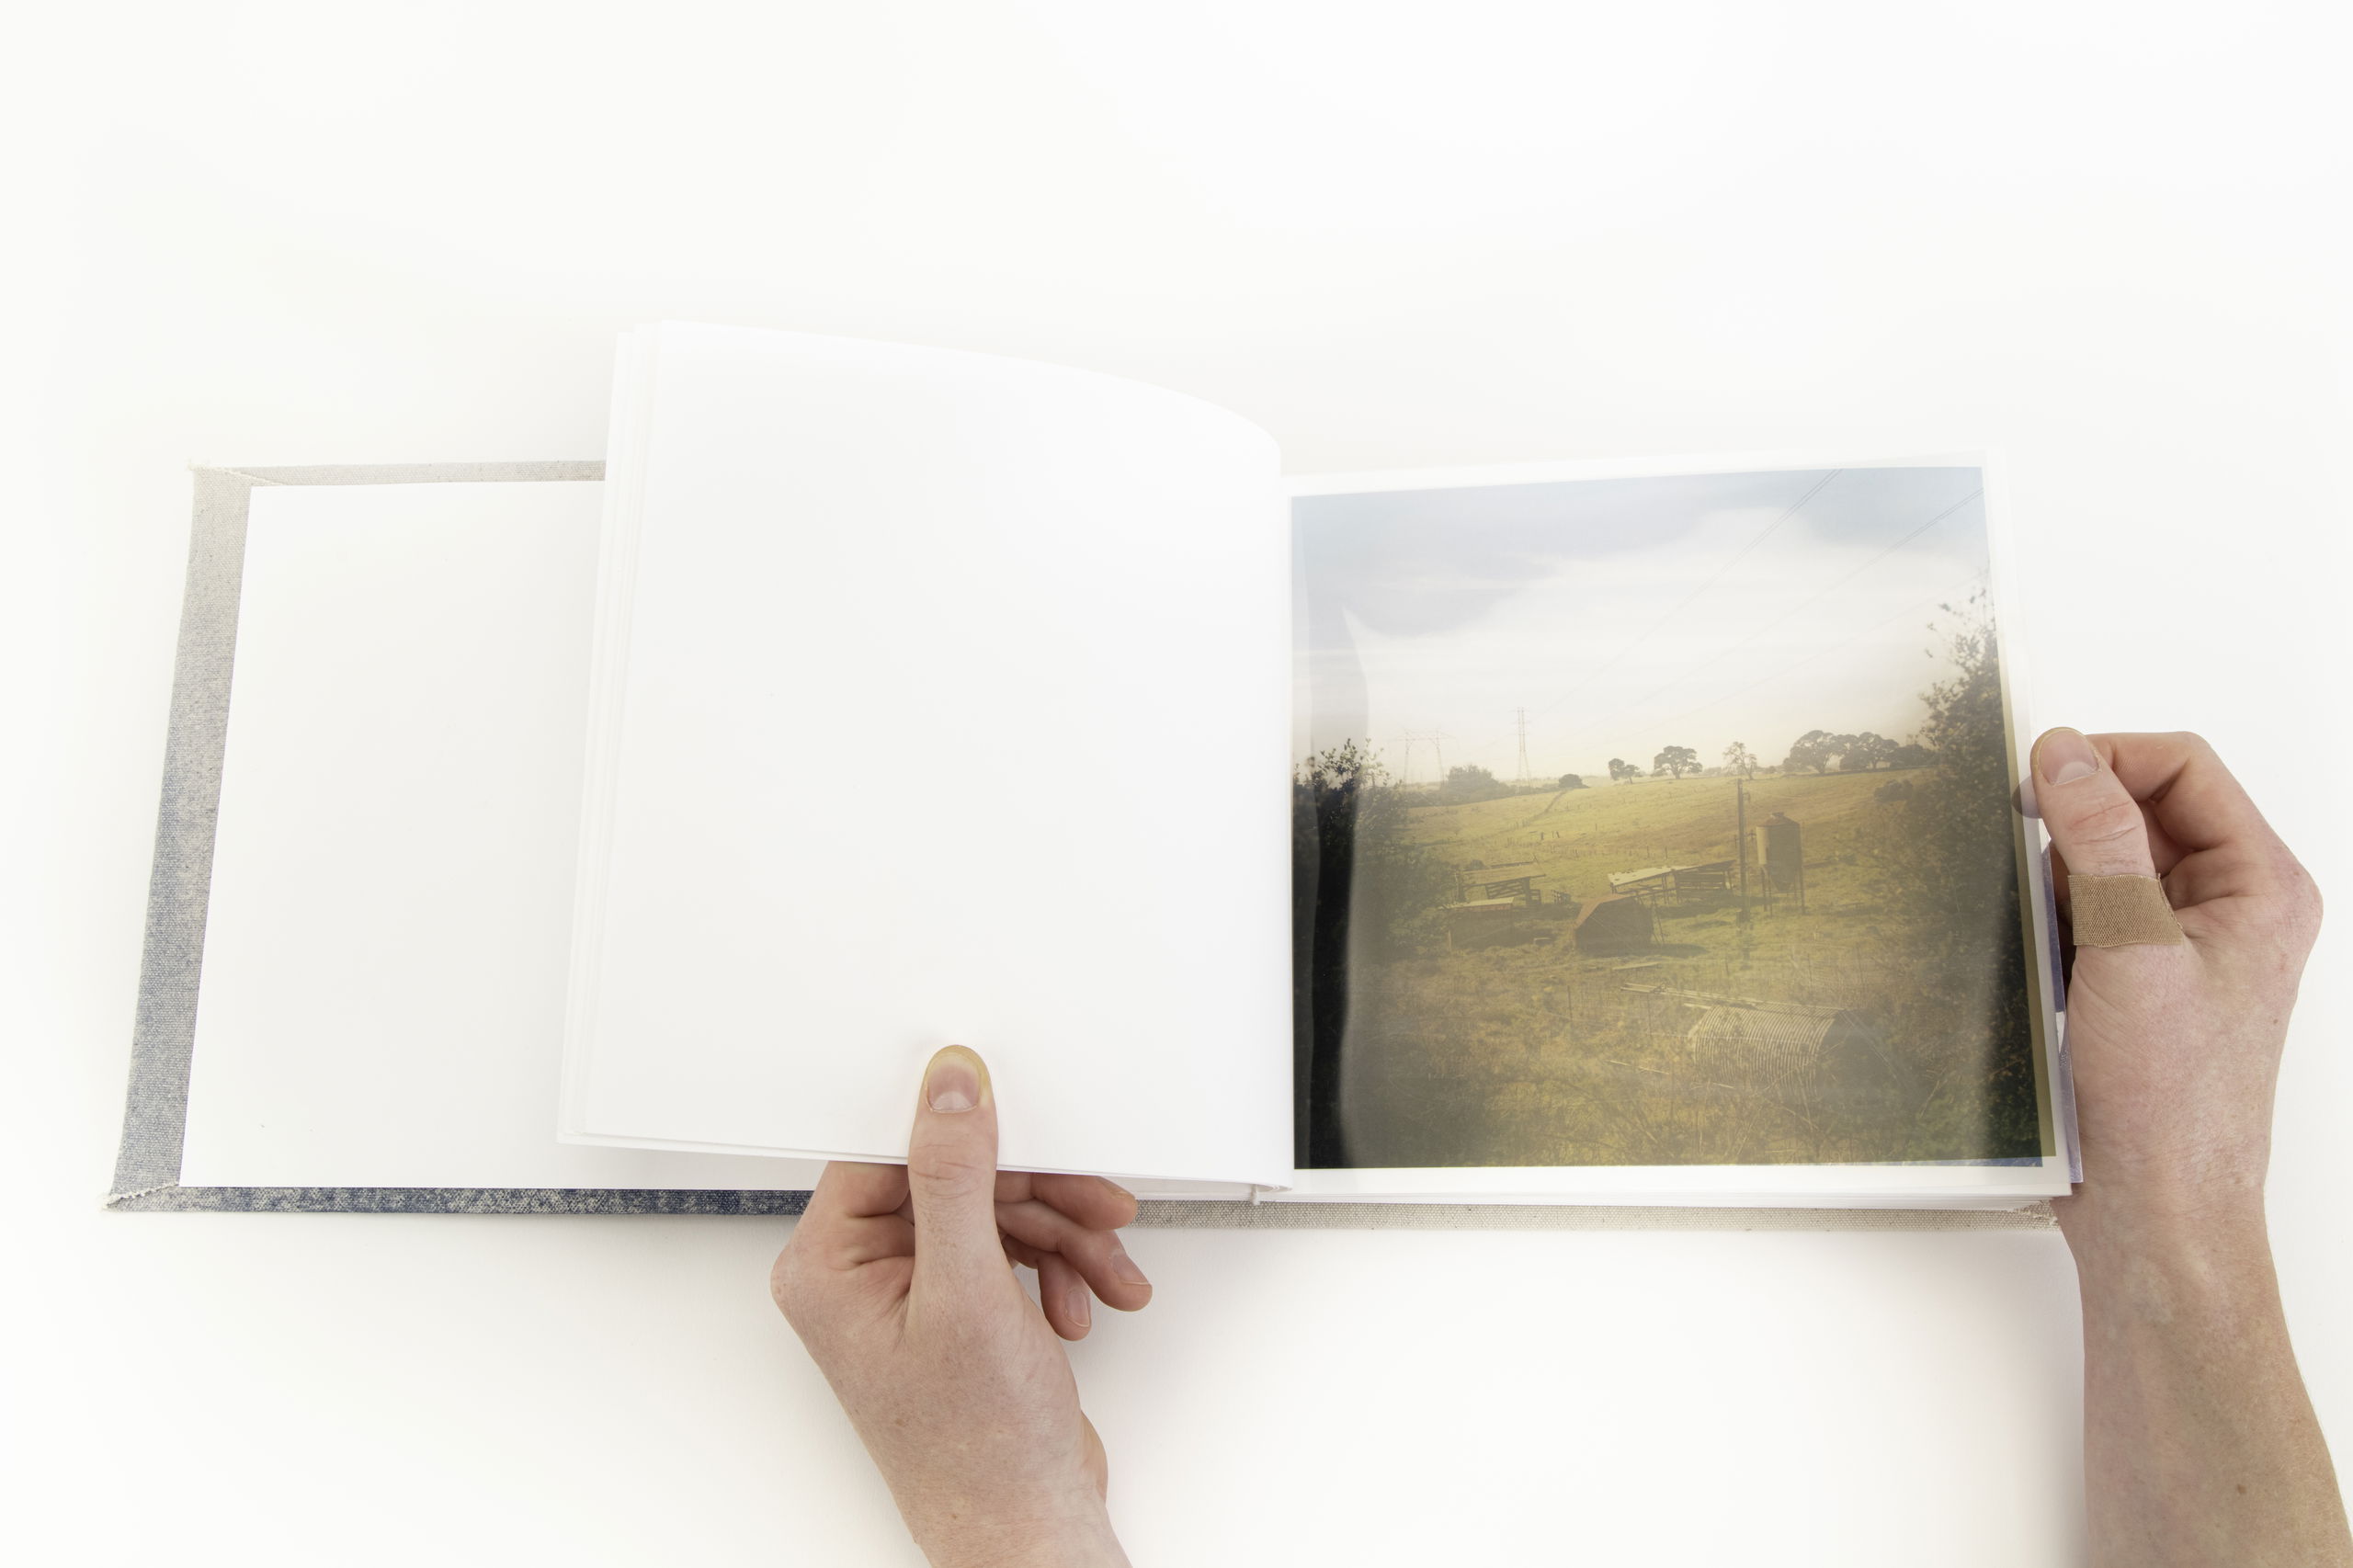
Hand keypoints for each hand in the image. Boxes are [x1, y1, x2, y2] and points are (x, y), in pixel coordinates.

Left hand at [770, 1046, 1149, 1567]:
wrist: (1028, 1526)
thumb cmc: (977, 1448)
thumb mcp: (968, 1291)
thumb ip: (953, 1178)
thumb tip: (948, 1089)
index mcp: (828, 1267)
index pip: (888, 1154)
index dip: (961, 1136)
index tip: (1020, 1122)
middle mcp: (861, 1278)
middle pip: (955, 1181)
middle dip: (1039, 1198)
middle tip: (1094, 1207)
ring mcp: (914, 1296)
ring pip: (996, 1214)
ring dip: (1063, 1236)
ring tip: (1103, 1271)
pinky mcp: (961, 1313)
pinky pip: (1013, 1252)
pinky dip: (1061, 1268)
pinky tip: (1083, 1302)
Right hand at [2031, 728, 2348, 1564]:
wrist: (2156, 1212)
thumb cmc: (2169, 1101)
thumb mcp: (2130, 949)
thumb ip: (2100, 841)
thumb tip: (2065, 754)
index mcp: (2261, 886)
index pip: (2183, 768)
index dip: (2106, 760)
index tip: (2034, 783)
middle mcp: (2232, 907)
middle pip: (2142, 807)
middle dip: (2073, 820)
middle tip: (2019, 852)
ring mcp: (2186, 946)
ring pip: (2106, 861)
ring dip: (2055, 875)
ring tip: (2033, 925)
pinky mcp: (2140, 984)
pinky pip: (2086, 914)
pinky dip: (2048, 919)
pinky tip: (2029, 957)